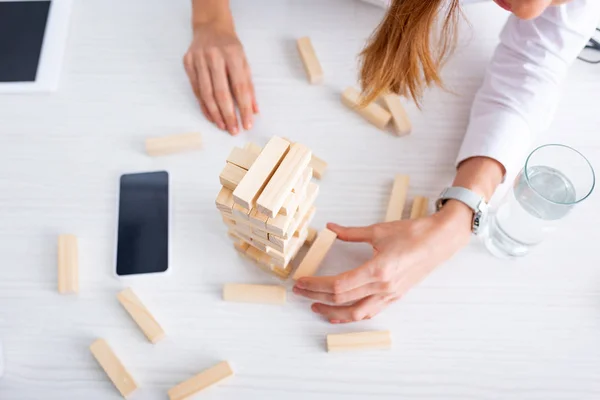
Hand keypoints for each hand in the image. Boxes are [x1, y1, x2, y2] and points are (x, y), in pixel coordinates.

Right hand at [183, 21, 257, 134]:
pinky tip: (211, 116)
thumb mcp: (244, 61)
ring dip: (215, 113)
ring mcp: (198, 59)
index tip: (247, 124)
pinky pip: (196, 90)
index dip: (244, 108)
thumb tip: (253, 111)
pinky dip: (204, 105)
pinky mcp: (188, 63)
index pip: (240, 87)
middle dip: (228, 114)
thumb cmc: (230, 47)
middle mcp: (214, 56)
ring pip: (206, 93)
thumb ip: (249, 86)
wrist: (210, 26)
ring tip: (223, 126)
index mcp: (232, 54)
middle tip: (233, 130)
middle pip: (221, 92)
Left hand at [293, 201, 472, 322]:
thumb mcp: (379, 230)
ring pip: (356, 313)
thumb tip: (331, 228)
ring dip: (332, 312)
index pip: (339, 284)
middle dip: (317, 296)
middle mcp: (383, 287)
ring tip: (315, 306)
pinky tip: (340, 314)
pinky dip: (352, 315)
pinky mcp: (395, 296)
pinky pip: (370, 312)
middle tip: (300, 291)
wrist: (441, 240)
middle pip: (342, 299)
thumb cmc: (415, 233)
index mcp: (378, 270)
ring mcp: (390, 295)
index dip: (316, 285)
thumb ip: (351, 233)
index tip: (302, 281)